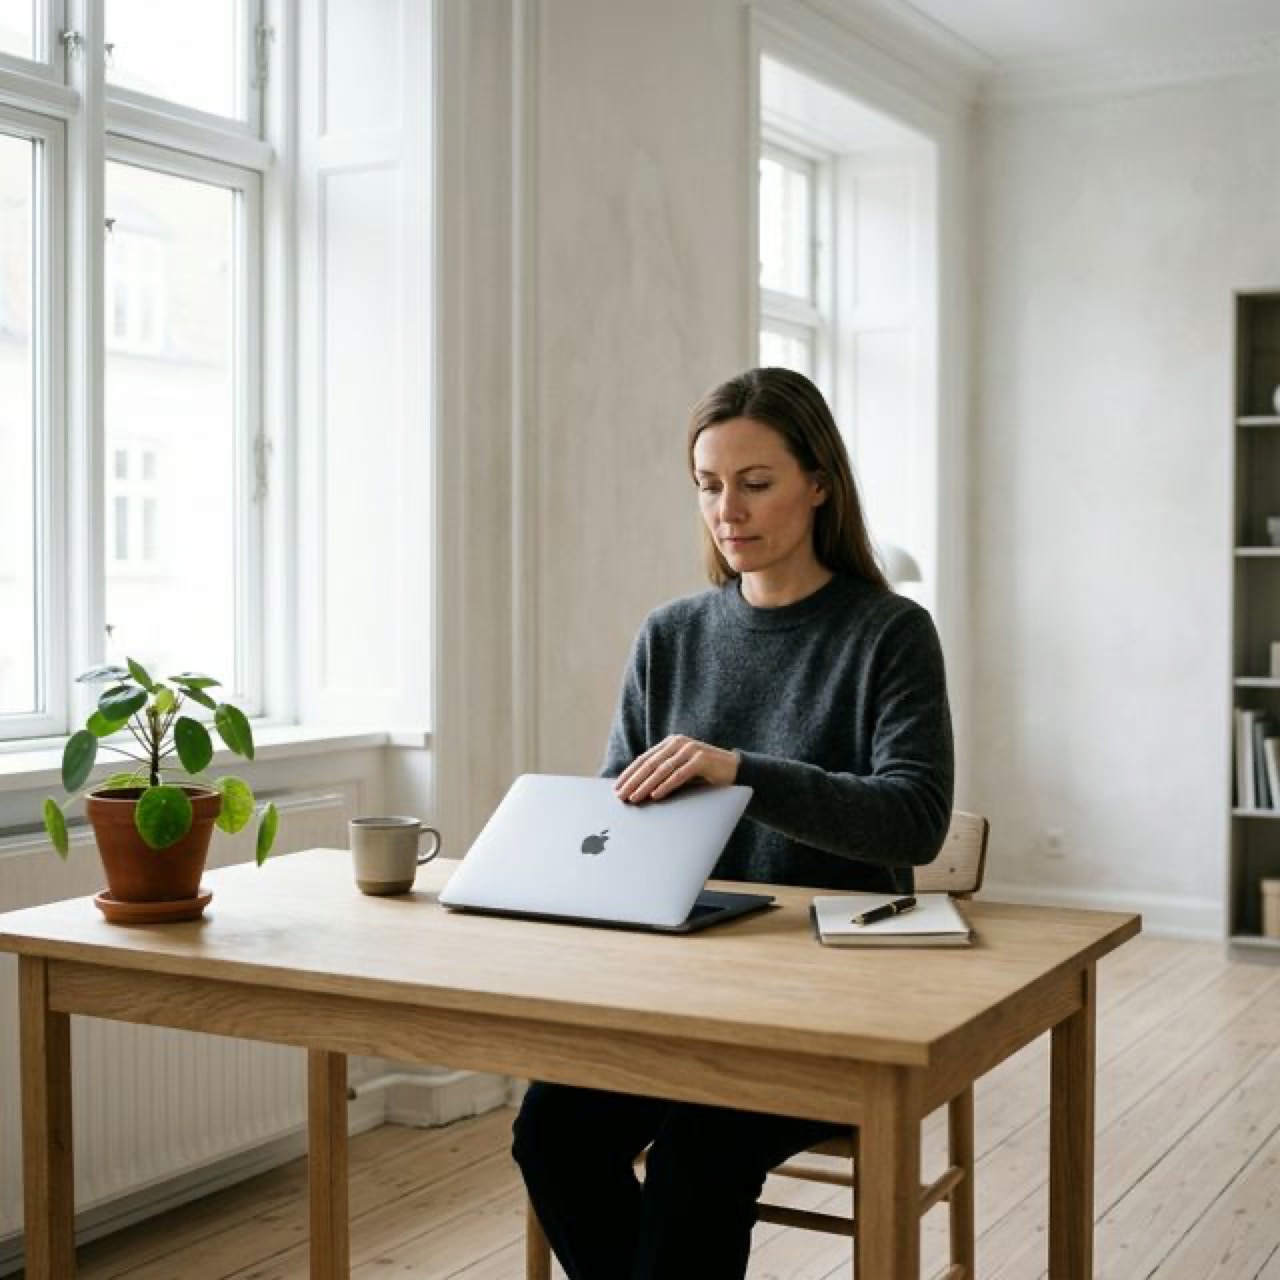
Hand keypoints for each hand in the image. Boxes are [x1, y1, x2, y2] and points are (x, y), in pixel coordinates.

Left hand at [614, 735, 739, 802]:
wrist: (735, 770)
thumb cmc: (703, 774)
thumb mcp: (679, 772)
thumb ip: (662, 775)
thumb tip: (636, 791)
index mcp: (670, 743)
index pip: (644, 759)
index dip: (629, 774)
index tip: (617, 787)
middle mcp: (677, 743)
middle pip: (650, 764)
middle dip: (633, 781)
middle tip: (621, 796)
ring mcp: (690, 749)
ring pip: (662, 769)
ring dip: (646, 785)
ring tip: (634, 798)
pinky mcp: (702, 759)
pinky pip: (679, 774)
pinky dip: (666, 785)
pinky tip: (656, 795)